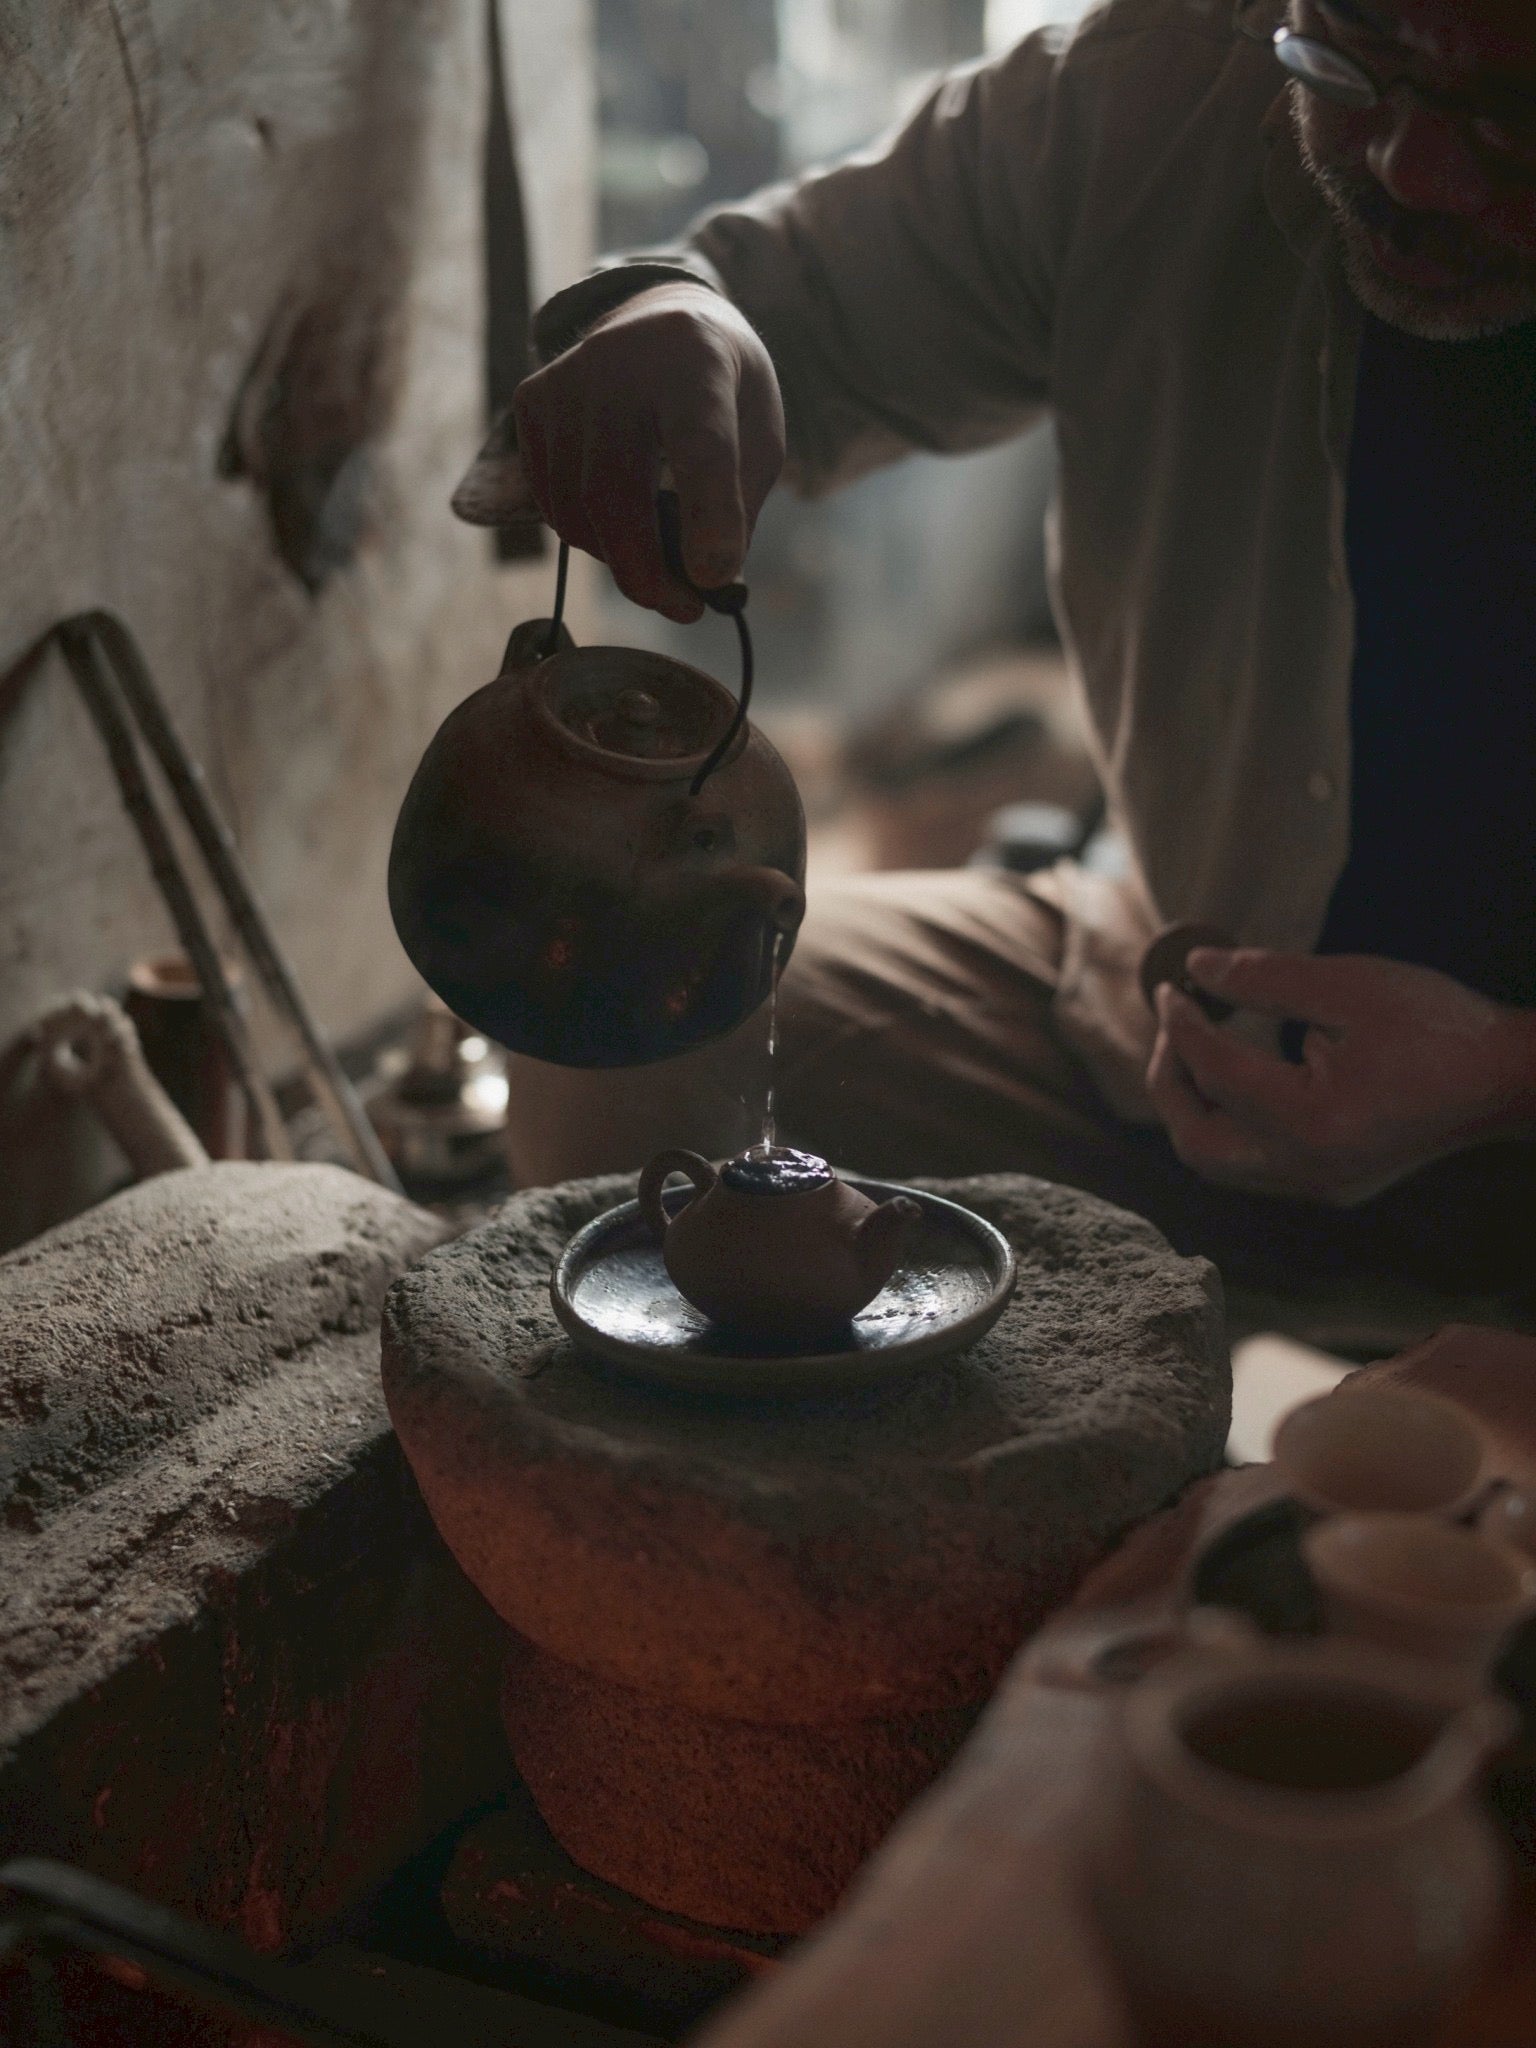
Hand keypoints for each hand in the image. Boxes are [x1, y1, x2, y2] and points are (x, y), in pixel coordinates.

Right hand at [512, 282, 785, 621]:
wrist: (663, 318)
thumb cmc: (724, 390)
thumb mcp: (761, 436)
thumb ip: (739, 507)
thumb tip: (705, 583)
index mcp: (696, 359)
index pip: (699, 447)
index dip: (707, 519)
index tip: (713, 582)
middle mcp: (618, 361)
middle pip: (615, 492)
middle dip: (646, 573)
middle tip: (685, 609)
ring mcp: (564, 380)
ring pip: (577, 511)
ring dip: (620, 559)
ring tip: (661, 559)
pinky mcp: (531, 403)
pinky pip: (553, 503)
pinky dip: (589, 534)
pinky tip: (622, 519)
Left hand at [1145, 948, 1535, 1204]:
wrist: (1509, 1081)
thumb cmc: (1440, 1026)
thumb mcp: (1350, 986)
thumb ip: (1264, 978)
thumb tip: (1196, 968)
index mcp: (1313, 1123)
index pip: (1216, 1074)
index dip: (1182, 1024)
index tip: (1171, 986)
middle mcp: (1308, 1170)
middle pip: (1197, 1143)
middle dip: (1171, 1081)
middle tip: (1173, 1024)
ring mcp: (1319, 1186)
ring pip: (1220, 1163)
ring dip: (1196, 1106)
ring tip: (1197, 1044)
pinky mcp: (1331, 1185)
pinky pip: (1254, 1163)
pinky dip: (1230, 1120)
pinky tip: (1240, 1070)